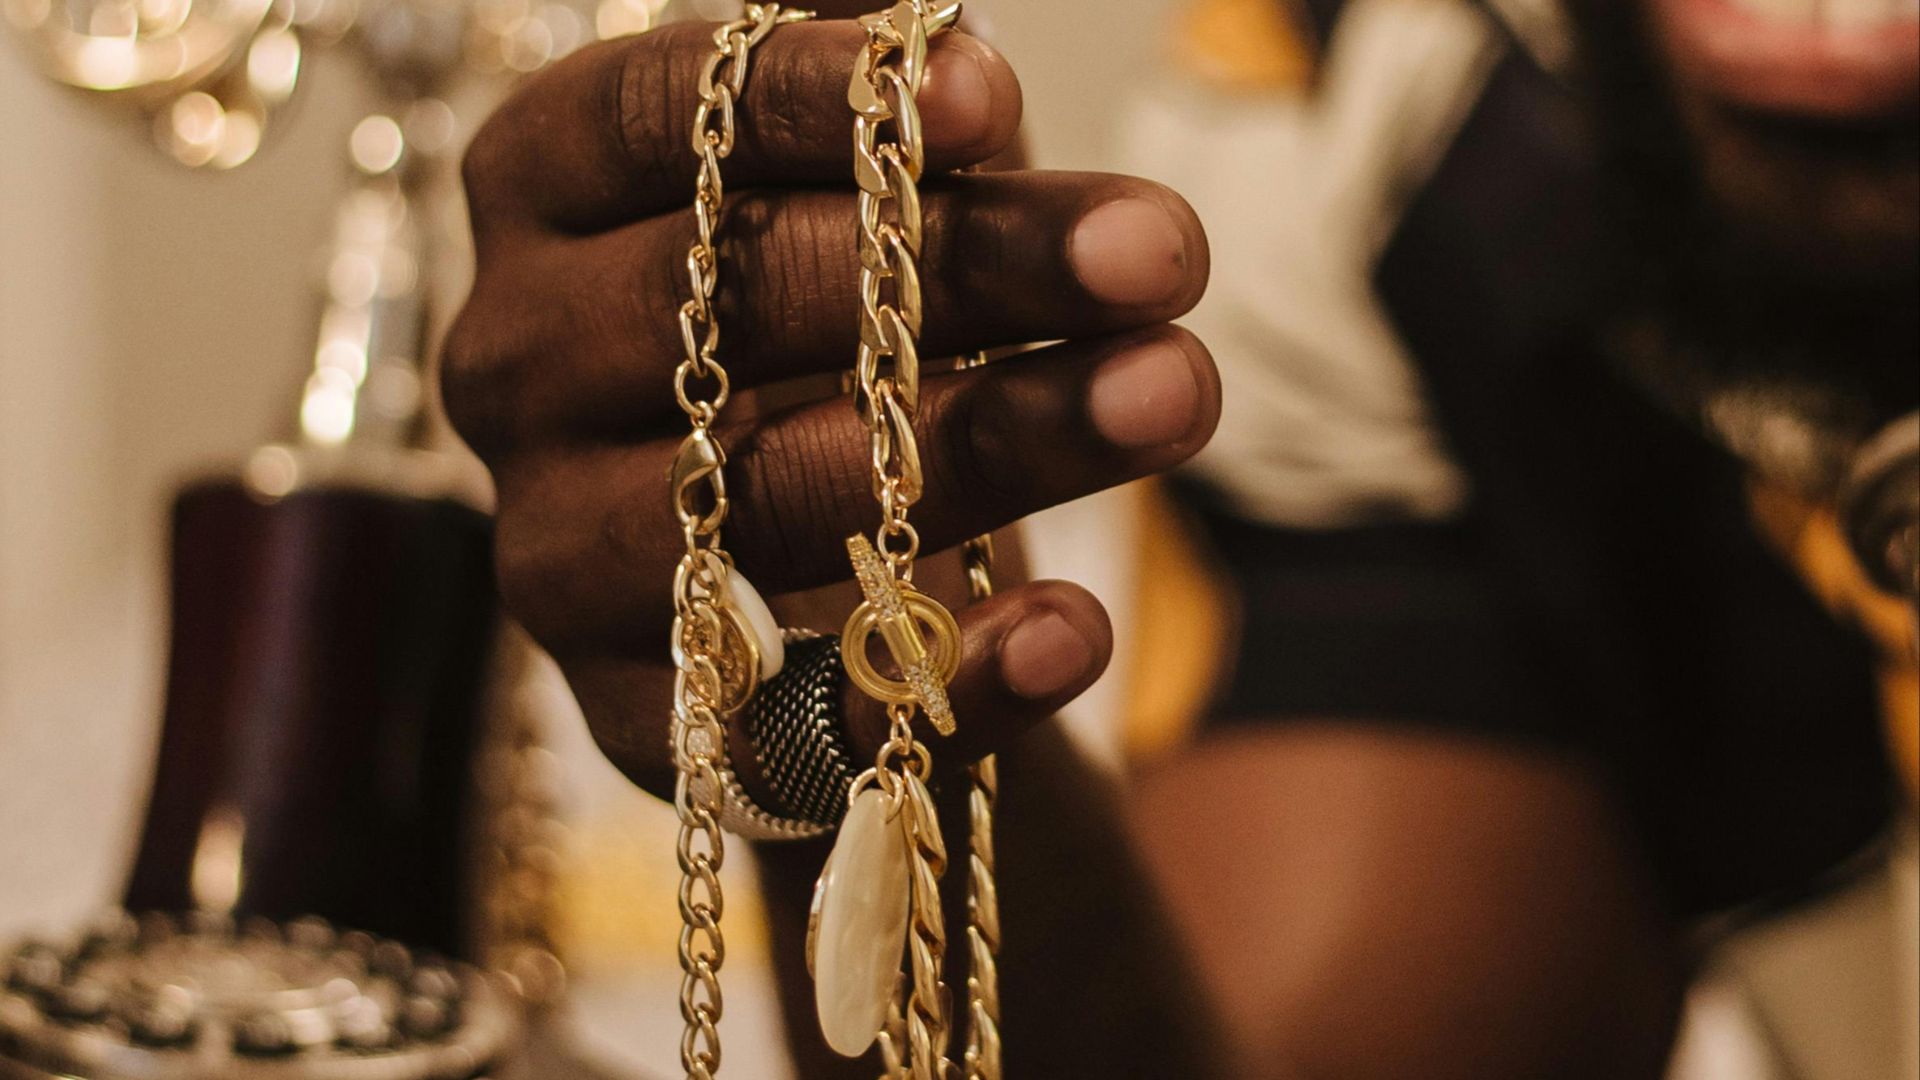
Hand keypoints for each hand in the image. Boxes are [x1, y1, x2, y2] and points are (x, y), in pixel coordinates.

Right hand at [444, 17, 1216, 795]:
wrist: (816, 549)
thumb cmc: (840, 315)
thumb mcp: (857, 176)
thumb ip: (868, 87)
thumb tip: (943, 28)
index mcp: (544, 194)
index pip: (644, 120)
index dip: (809, 99)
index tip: (992, 96)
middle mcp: (517, 367)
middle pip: (723, 304)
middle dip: (959, 270)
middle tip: (1155, 250)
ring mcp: (561, 550)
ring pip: (766, 497)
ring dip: (991, 444)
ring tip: (1173, 389)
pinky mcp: (638, 712)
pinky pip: (788, 723)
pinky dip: (949, 678)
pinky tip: (1077, 627)